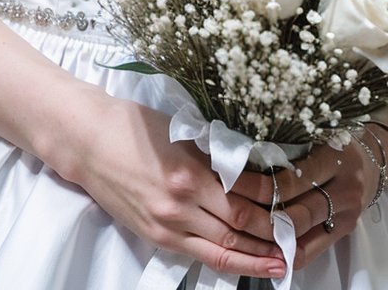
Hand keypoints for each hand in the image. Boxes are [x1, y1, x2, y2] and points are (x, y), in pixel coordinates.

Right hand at [65, 94, 287, 280]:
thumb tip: (252, 168)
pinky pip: (199, 255)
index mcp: (189, 172)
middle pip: (238, 228)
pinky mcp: (156, 236)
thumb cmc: (134, 125)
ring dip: (255, 257)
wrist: (88, 141)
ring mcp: (167, 225)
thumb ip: (214, 155)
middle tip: (300, 238)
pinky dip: (227, 260)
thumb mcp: (182, 132)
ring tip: (283, 262)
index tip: (297, 203)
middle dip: (272, 236)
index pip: (244, 197)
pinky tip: (246, 262)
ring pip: (222, 248)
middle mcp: (181, 205)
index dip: (274, 205)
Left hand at [229, 139, 378, 269]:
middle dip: (258, 216)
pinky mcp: (345, 231)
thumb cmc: (333, 141)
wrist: (371, 160)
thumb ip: (287, 147)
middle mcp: (346, 189)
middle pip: (296, 213)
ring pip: (301, 234)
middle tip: (227, 213)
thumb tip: (240, 155)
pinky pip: (311, 250)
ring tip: (238, 232)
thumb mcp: (315, 134)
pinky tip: (261, 250)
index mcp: (335, 157)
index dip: (257, 184)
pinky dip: (284, 252)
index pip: (291, 179)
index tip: (228, 179)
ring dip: (267, 237)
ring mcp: (348, 214)